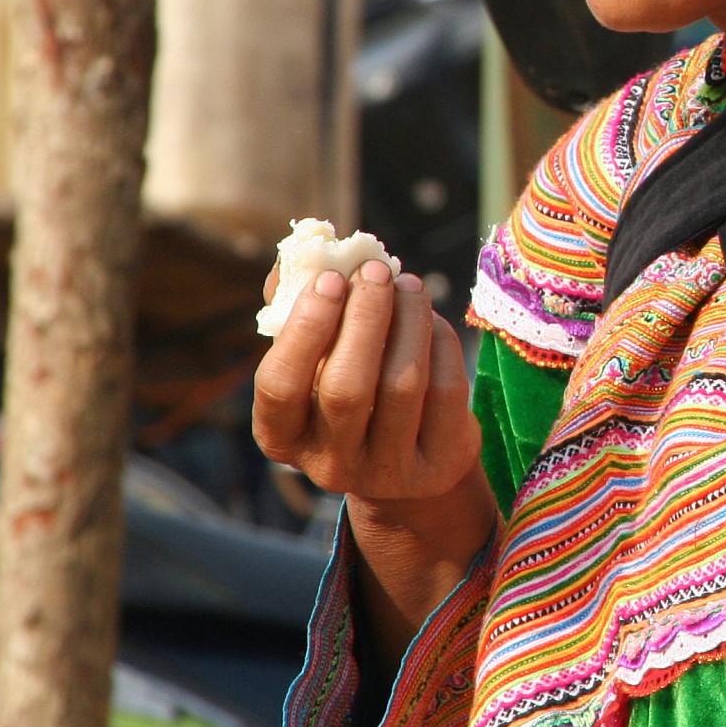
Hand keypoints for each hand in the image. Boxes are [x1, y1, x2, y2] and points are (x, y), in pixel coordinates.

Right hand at [254, 260, 478, 501]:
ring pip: (401, 386)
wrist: (407, 463)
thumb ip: (297, 309)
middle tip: (376, 271)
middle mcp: (329, 463)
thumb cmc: (347, 391)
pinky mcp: (438, 465)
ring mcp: (386, 471)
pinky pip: (445, 392)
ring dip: (409, 322)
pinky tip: (432, 322)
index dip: (306, 328)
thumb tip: (302, 254)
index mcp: (281, 435)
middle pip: (345, 388)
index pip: (280, 386)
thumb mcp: (314, 362)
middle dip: (364, 318)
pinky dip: (441, 345)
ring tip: (409, 285)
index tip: (331, 278)